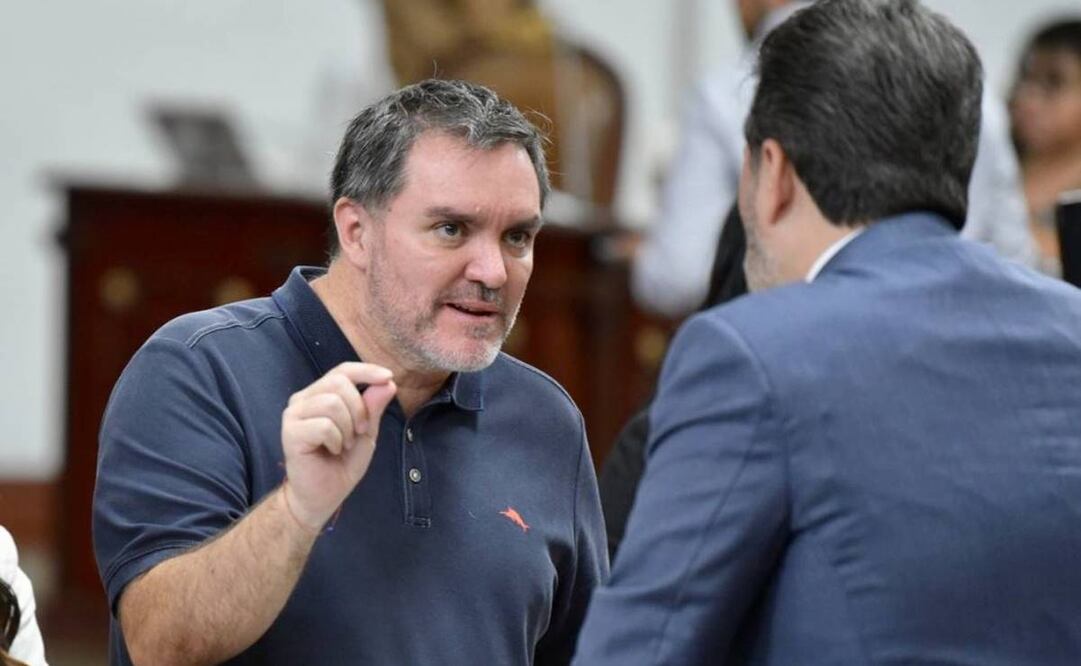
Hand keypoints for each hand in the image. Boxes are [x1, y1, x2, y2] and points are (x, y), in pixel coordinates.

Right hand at [280, 362, 396, 530]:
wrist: (323, 495)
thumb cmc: (342, 463)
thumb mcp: (366, 432)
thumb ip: (373, 407)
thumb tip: (387, 382)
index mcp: (320, 394)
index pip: (343, 370)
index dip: (366, 370)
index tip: (388, 377)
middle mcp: (303, 399)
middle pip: (339, 383)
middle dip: (359, 409)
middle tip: (358, 433)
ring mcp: (294, 414)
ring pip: (332, 403)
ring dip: (347, 428)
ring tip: (343, 445)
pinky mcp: (290, 432)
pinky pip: (324, 425)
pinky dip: (336, 440)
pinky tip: (332, 451)